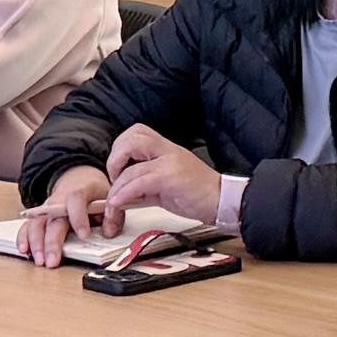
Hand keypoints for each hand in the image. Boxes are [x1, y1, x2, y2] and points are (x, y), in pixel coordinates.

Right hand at [18, 165, 128, 251]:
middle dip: (51, 242)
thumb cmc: (93, 192)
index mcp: (79, 191)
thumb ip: (113, 214)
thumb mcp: (109, 197)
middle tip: (53, 261)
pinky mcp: (39, 217)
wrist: (79, 179)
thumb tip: (109, 232)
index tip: (84, 235)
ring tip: (40, 261)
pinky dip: (24, 238)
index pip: (75, 200)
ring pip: (37, 224)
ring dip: (36, 243)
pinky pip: (28, 226)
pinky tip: (24, 252)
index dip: (78, 218)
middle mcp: (59, 200)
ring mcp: (47, 208)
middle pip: (52, 218)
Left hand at [99, 126, 227, 228]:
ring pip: (132, 159)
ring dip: (117, 182)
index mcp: (166, 149)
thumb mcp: (165, 189)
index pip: (137, 133)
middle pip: (132, 136)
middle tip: (114, 179)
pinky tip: (120, 203)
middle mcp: (168, 150)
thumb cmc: (198, 195)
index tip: (118, 171)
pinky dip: (124, 192)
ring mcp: (170, 161)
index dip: (120, 149)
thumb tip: (120, 197)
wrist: (222, 202)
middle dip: (115, 158)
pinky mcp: (171, 176)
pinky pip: (140, 180)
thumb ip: (142, 190)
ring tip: (115, 198)